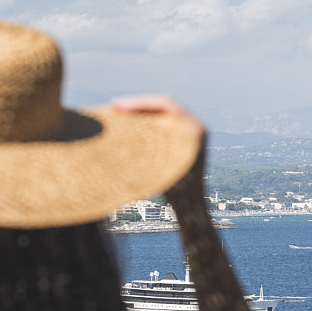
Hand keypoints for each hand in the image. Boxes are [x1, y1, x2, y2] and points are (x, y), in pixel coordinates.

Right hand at [109, 95, 206, 209]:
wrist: (192, 208)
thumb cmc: (177, 193)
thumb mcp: (160, 168)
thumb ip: (146, 146)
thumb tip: (119, 126)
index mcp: (195, 129)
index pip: (166, 105)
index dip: (140, 103)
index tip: (118, 106)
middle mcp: (197, 126)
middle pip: (163, 106)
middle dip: (137, 105)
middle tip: (114, 107)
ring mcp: (191, 132)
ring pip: (162, 114)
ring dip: (141, 112)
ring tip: (118, 114)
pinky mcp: (184, 140)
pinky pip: (164, 124)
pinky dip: (146, 123)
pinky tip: (129, 126)